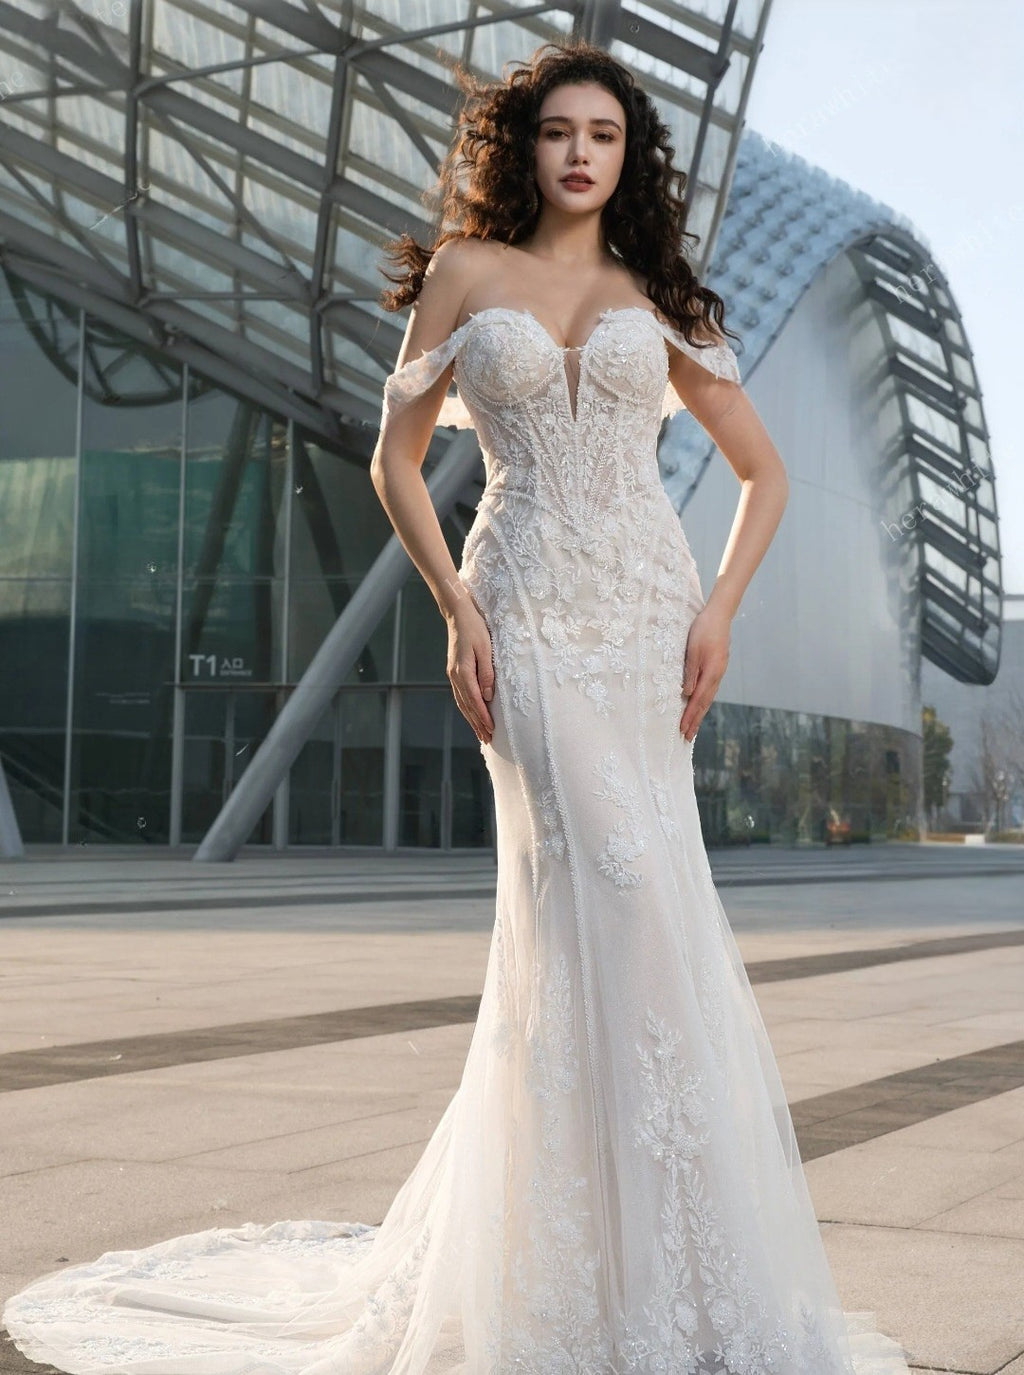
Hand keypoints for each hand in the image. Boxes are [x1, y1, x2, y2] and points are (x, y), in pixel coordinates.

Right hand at [446, 600, 494, 744]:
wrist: (458, 614)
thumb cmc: (475, 628)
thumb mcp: (486, 648)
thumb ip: (487, 673)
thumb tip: (488, 696)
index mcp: (463, 671)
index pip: (475, 700)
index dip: (483, 716)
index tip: (491, 729)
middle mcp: (455, 676)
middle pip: (467, 705)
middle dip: (477, 724)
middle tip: (487, 739)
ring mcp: (453, 674)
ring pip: (462, 702)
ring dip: (471, 719)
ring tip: (480, 733)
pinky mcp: (454, 671)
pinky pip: (460, 695)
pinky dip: (466, 708)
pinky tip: (471, 714)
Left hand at [679, 605, 730, 741]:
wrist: (719, 615)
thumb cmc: (703, 630)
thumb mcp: (692, 650)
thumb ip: (690, 672)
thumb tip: (687, 694)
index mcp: (711, 673)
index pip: (698, 700)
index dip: (690, 716)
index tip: (682, 730)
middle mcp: (717, 676)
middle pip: (705, 703)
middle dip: (695, 721)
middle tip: (687, 737)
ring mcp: (718, 672)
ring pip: (708, 698)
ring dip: (699, 713)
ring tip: (692, 726)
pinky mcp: (717, 668)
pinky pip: (709, 690)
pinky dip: (703, 702)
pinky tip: (699, 705)